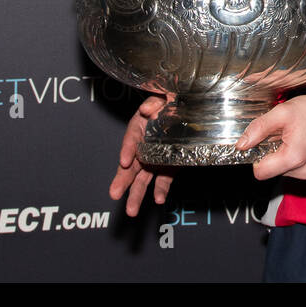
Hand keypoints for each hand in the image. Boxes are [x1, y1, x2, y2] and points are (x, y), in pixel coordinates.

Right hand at [108, 95, 172, 215]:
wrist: (191, 106)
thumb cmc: (174, 99)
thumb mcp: (165, 95)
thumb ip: (155, 101)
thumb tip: (147, 110)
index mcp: (140, 126)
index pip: (131, 138)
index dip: (127, 149)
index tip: (124, 161)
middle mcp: (144, 144)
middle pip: (131, 164)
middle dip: (123, 180)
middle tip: (114, 194)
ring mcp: (155, 158)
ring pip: (143, 178)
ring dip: (137, 194)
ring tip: (131, 211)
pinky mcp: (168, 166)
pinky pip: (163, 179)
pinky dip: (161, 189)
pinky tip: (158, 200)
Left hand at [235, 90, 305, 181]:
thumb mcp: (281, 112)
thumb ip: (258, 129)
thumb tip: (241, 145)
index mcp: (294, 158)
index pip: (261, 173)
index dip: (256, 158)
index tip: (262, 143)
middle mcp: (305, 172)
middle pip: (272, 172)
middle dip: (271, 155)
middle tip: (281, 136)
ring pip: (282, 172)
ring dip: (282, 157)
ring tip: (293, 138)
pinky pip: (294, 171)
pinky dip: (293, 159)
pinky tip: (300, 144)